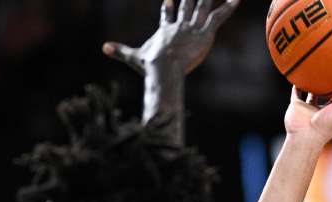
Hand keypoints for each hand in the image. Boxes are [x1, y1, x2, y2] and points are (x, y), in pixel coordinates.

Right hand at [103, 0, 239, 75]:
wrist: (163, 66)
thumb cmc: (150, 65)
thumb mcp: (134, 57)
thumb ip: (120, 51)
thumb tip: (103, 47)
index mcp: (165, 29)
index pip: (167, 15)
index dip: (168, 7)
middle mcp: (180, 25)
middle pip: (187, 5)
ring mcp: (193, 27)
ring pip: (203, 7)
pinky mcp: (205, 32)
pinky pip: (218, 17)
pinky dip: (228, 7)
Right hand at [284, 80, 331, 147]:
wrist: (303, 137)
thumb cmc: (323, 127)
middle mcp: (324, 110)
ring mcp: (310, 108)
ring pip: (313, 94)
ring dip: (315, 85)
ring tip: (320, 72)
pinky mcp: (298, 106)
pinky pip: (296, 93)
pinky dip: (297, 86)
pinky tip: (298, 75)